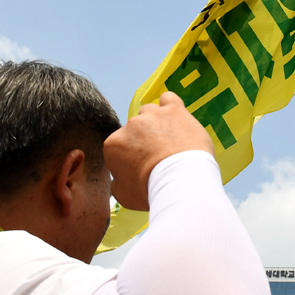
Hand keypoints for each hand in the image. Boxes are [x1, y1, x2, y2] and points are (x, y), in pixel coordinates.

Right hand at [105, 92, 215, 210]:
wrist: (180, 181)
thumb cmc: (151, 191)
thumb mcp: (123, 196)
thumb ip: (117, 183)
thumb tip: (117, 179)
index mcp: (114, 144)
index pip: (119, 145)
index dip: (131, 157)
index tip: (142, 168)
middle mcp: (130, 126)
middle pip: (135, 129)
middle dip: (144, 141)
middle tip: (159, 157)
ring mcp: (152, 115)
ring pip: (150, 112)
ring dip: (156, 123)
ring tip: (169, 139)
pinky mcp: (174, 110)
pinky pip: (168, 98)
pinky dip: (170, 105)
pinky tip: (175, 116)